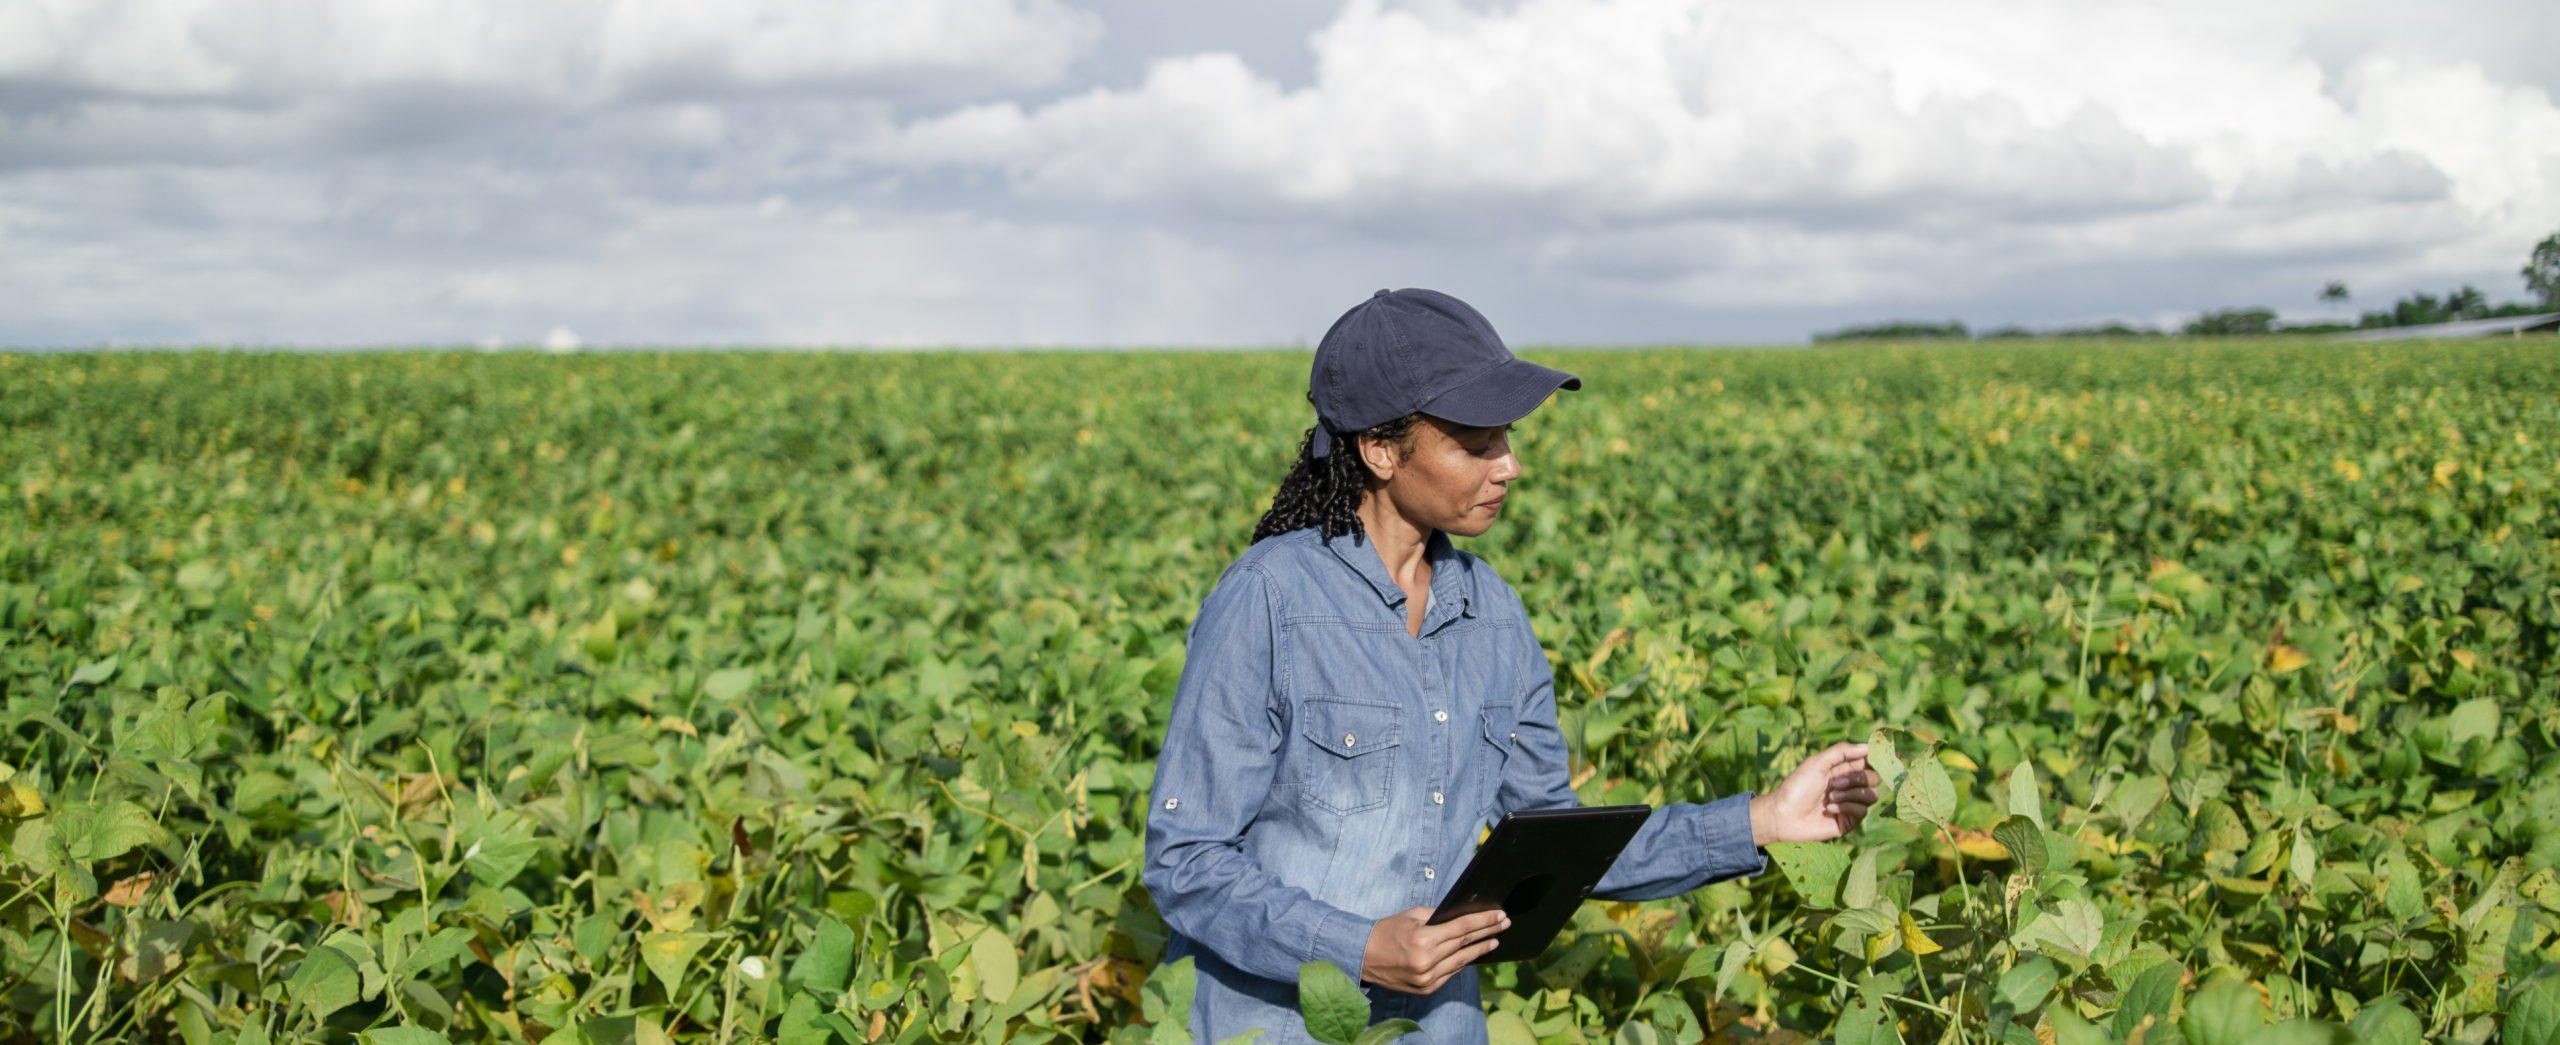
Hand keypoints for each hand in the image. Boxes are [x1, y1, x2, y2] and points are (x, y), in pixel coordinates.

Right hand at [1361, 907, 1508, 994]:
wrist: (1362, 956)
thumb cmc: (1386, 931)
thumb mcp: (1411, 915)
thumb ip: (1438, 916)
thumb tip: (1463, 916)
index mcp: (1423, 940)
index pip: (1462, 928)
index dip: (1484, 921)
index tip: (1500, 915)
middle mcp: (1427, 962)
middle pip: (1465, 944)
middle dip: (1487, 932)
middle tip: (1504, 924)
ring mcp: (1428, 979)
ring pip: (1462, 962)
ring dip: (1480, 950)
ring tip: (1494, 940)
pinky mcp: (1426, 989)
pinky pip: (1451, 973)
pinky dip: (1463, 963)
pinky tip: (1473, 955)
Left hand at [1749, 742, 1881, 844]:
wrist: (1784, 815)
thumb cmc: (1797, 787)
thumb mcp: (1817, 763)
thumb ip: (1842, 752)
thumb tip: (1868, 746)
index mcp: (1842, 769)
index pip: (1868, 761)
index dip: (1876, 758)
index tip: (1880, 756)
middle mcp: (1849, 786)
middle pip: (1874, 778)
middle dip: (1858, 778)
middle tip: (1836, 783)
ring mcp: (1850, 804)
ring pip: (1872, 795)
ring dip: (1851, 794)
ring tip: (1830, 797)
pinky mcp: (1849, 821)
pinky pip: (1862, 811)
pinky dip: (1846, 807)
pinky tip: (1829, 808)